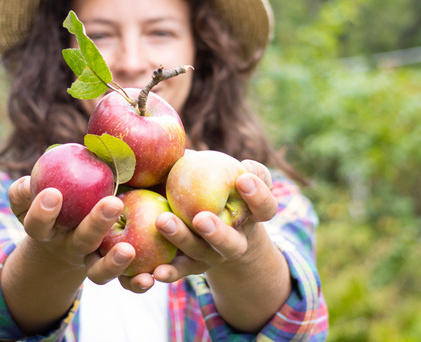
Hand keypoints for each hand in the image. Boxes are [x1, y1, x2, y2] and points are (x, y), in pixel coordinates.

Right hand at [7, 177, 140, 285]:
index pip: (37, 223)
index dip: (42, 212)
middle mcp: (69, 246)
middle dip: (95, 224)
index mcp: (47, 230)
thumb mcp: (42, 191)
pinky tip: (149, 279)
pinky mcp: (111, 272)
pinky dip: (135, 283)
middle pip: (80, 240)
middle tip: (113, 203)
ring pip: (98, 271)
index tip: (53, 193)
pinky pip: (123, 282)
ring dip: (112, 263)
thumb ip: (41, 177)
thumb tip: (53, 159)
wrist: (66, 236)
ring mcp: (90, 262)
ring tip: (128, 251)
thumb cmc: (56, 200)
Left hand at [141, 160, 276, 283]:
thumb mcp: (224, 174)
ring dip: (182, 239)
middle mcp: (236, 241)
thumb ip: (216, 162)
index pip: (265, 208)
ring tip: (162, 221)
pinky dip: (169, 272)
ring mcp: (214, 257)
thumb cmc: (220, 188)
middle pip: (232, 243)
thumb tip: (187, 148)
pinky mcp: (192, 267)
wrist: (214, 227)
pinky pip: (181, 270)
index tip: (243, 178)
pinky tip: (154, 271)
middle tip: (201, 218)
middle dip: (217, 232)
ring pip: (201, 253)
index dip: (258, 195)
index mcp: (252, 216)